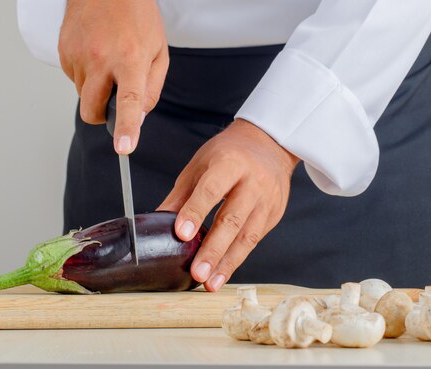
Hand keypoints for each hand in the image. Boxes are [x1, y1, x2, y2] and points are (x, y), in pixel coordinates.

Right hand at [59, 0, 168, 153]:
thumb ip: (151, 87)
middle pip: (92, 111)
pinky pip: (74, 78)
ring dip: (96, 89)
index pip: (128, 101)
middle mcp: (101, 58)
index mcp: (130, 57)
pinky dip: (86, 73)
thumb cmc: (136, 12)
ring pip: (83, 95)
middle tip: (115, 96)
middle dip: (102, 116)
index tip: (123, 148)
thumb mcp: (158, 49)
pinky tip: (96, 49)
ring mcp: (78, 55)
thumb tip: (139, 116)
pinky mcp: (63, 51)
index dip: (126, 128)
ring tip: (108, 58)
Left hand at [158, 119, 299, 290]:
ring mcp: (268, 200)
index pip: (211, 190)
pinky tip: (222, 272)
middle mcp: (254, 181)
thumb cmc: (228, 154)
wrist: (269, 146)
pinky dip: (236, 258)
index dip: (195, 212)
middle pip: (232, 219)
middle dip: (213, 249)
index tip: (181, 234)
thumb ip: (181, 195)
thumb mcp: (200, 165)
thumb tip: (155, 224)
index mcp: (230, 162)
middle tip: (196, 273)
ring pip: (247, 236)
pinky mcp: (274, 214)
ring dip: (227, 263)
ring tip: (209, 283)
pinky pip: (254, 240)